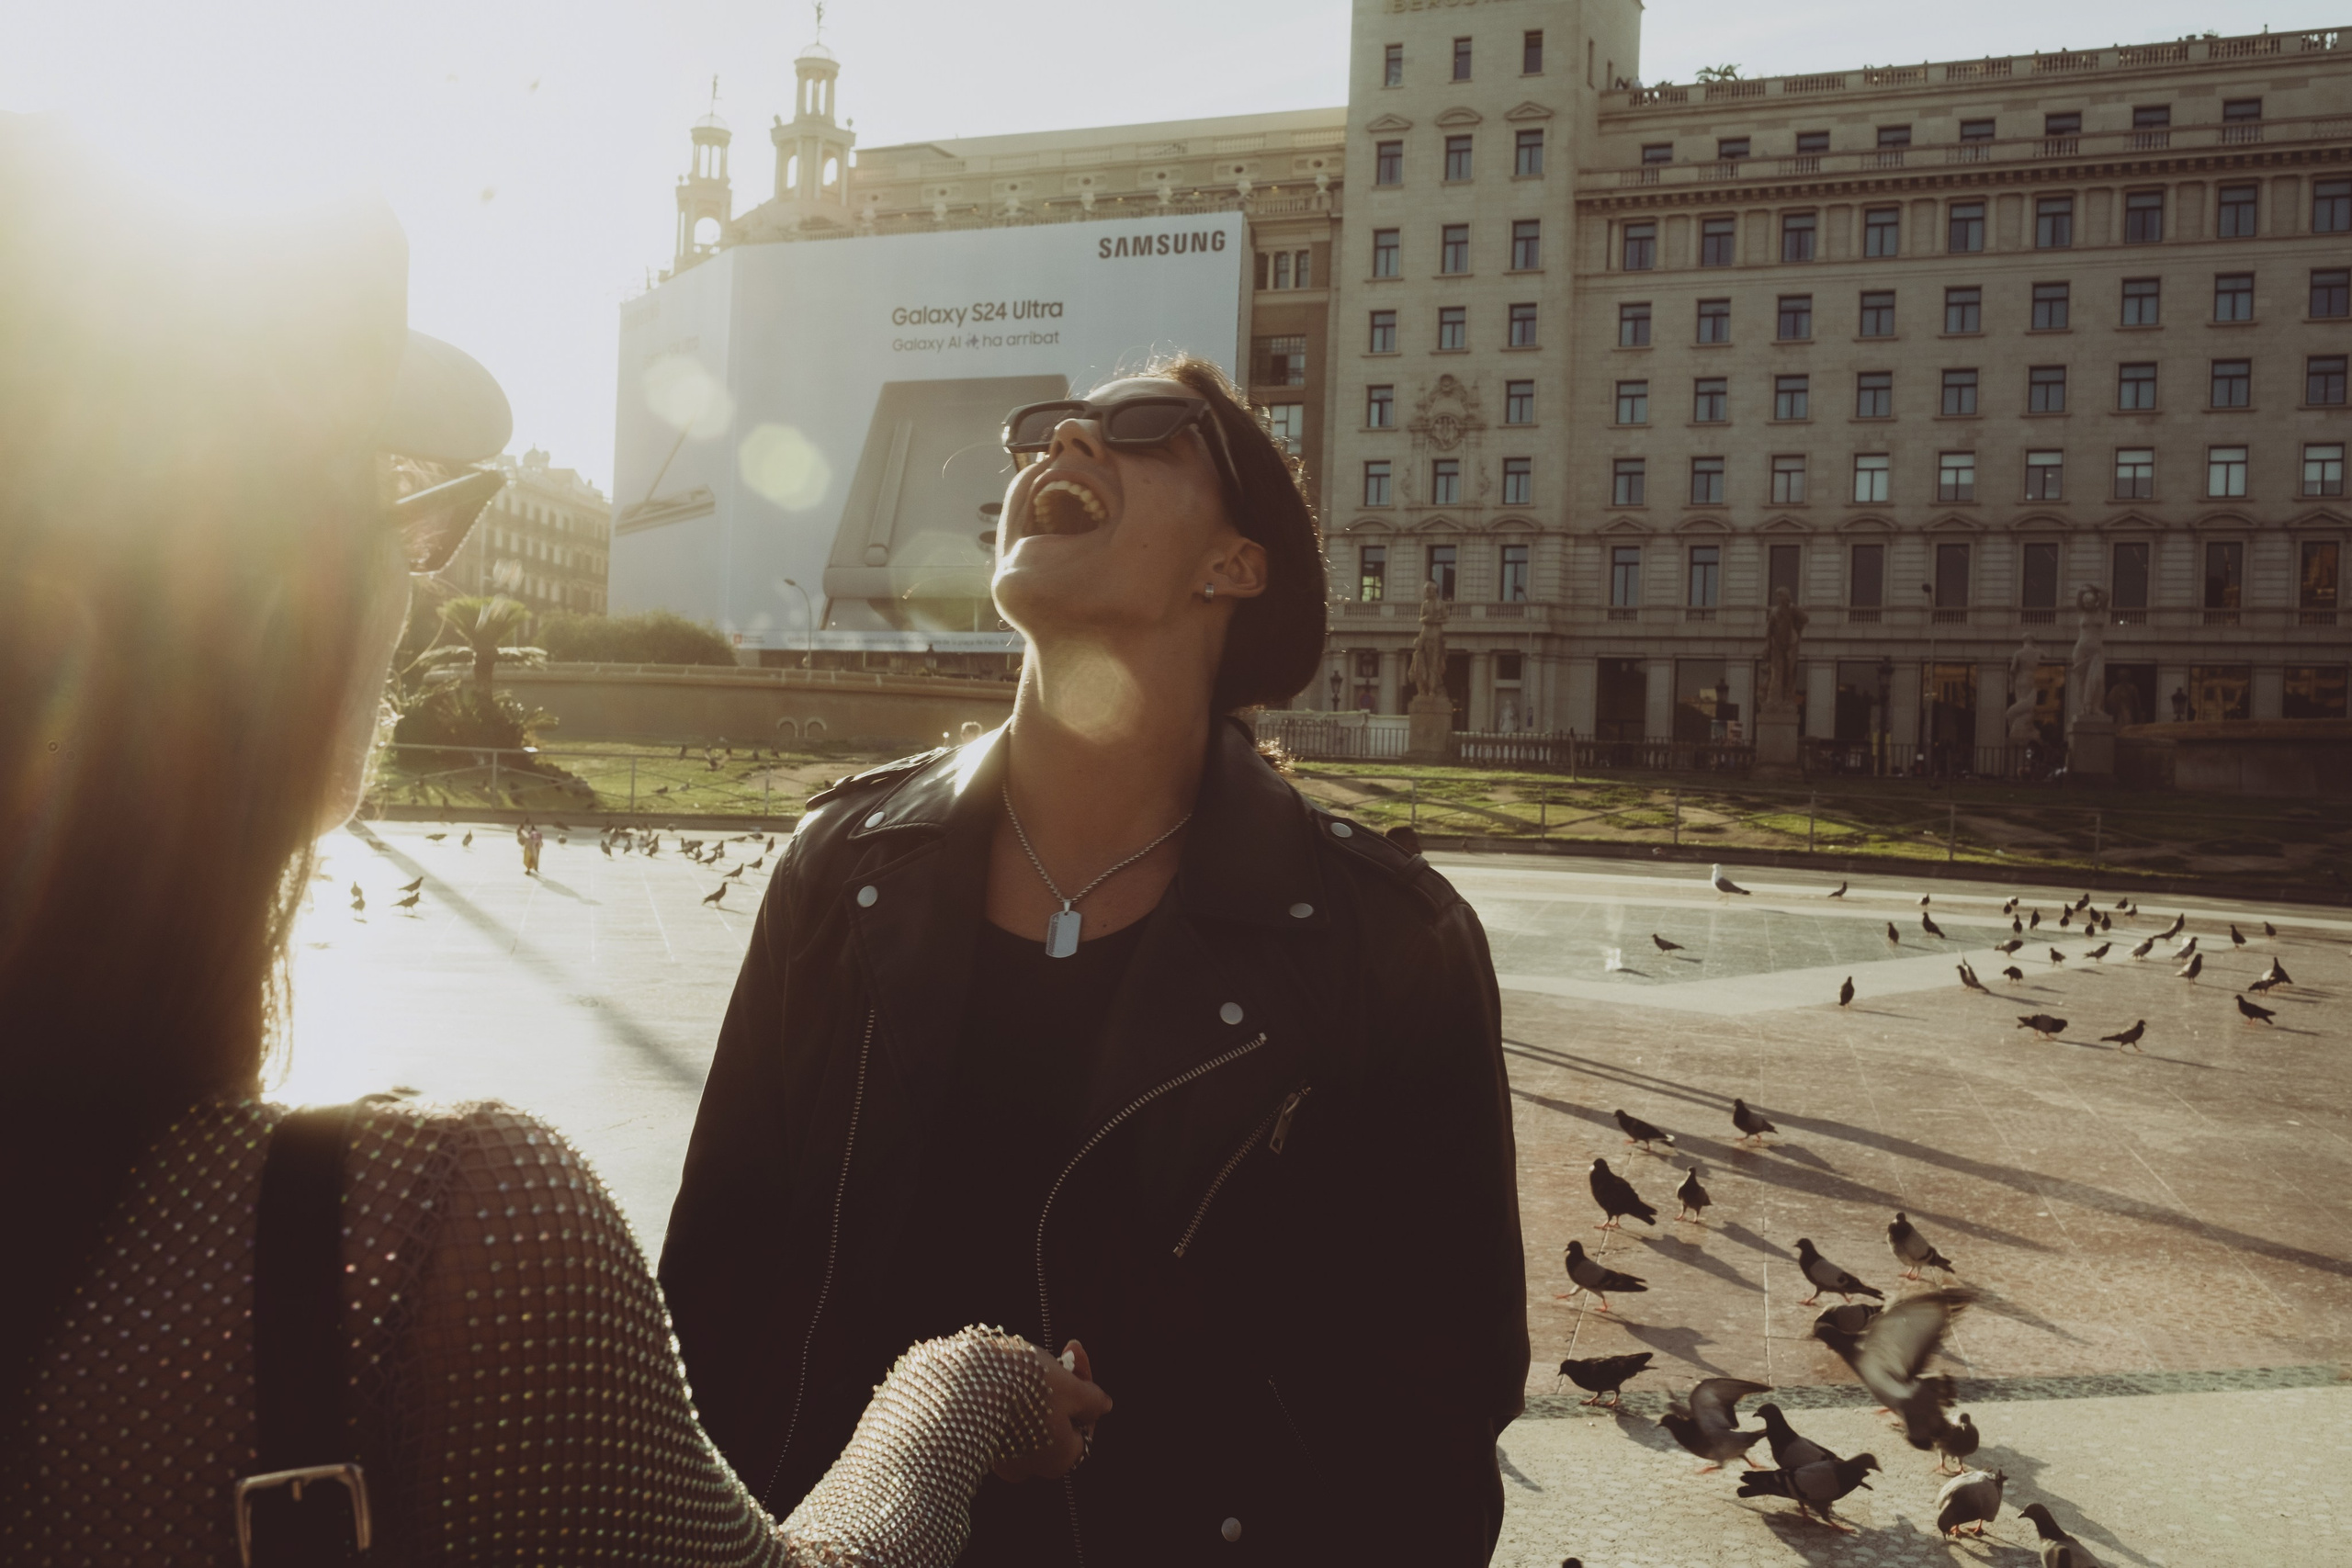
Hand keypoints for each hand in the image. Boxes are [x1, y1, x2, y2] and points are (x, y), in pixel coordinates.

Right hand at [992, 1339, 1111, 1482]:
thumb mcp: (1071, 1389)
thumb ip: (1092, 1400)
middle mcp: (1033, 1466)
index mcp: (1062, 1459)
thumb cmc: (1027, 1388)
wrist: (961, 1388)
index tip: (1075, 1354)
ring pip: (1031, 1417)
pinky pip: (1005, 1419)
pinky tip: (1006, 1371)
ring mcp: (1003, 1458)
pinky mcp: (979, 1443)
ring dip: (1037, 1387)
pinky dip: (1010, 1396)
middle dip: (1063, 1384)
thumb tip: (1105, 1406)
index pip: (1085, 1426)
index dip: (1086, 1391)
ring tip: (1029, 1358)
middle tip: (1060, 1348)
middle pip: (1058, 1421)